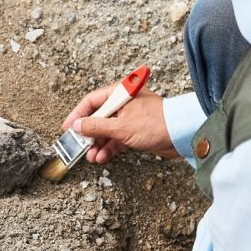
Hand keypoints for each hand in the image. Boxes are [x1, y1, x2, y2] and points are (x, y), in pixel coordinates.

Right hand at [62, 83, 177, 163]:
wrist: (183, 135)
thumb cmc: (157, 123)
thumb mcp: (121, 127)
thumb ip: (97, 127)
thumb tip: (78, 127)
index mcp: (119, 94)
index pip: (91, 101)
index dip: (77, 115)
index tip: (67, 128)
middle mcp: (123, 104)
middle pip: (98, 117)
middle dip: (88, 134)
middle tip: (78, 146)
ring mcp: (129, 118)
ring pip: (106, 130)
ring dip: (97, 144)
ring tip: (90, 156)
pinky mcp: (135, 131)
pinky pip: (116, 139)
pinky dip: (109, 148)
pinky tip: (101, 157)